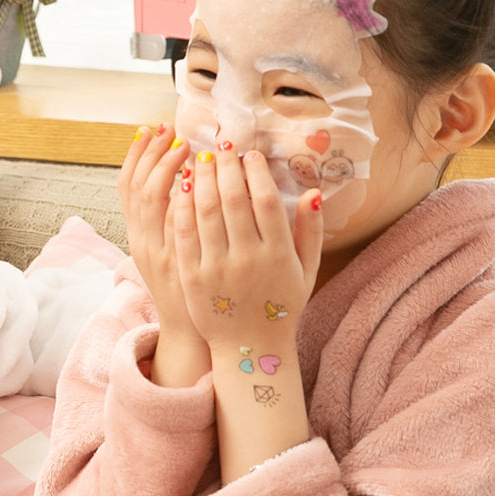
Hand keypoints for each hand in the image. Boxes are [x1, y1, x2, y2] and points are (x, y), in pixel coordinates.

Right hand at [118, 123, 195, 336]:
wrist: (193, 330)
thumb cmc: (188, 285)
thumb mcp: (166, 249)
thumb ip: (169, 214)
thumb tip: (183, 175)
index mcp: (137, 235)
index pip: (127, 186)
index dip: (137, 155)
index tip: (149, 129)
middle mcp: (143, 242)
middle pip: (138, 188)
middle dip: (152, 153)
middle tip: (169, 128)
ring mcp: (161, 253)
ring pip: (154, 201)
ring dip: (167, 169)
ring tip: (187, 146)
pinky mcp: (183, 261)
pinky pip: (178, 225)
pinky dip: (183, 199)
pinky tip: (198, 179)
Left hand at [173, 145, 322, 351]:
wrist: (249, 348)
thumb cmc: (280, 305)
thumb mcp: (306, 271)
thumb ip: (311, 231)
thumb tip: (313, 191)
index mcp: (278, 255)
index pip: (266, 202)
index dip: (256, 173)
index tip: (249, 154)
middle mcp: (247, 259)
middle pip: (233, 200)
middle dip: (226, 168)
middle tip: (221, 146)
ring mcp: (217, 268)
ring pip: (205, 212)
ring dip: (201, 180)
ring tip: (200, 160)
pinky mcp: (192, 277)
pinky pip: (184, 234)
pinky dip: (181, 207)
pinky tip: (182, 187)